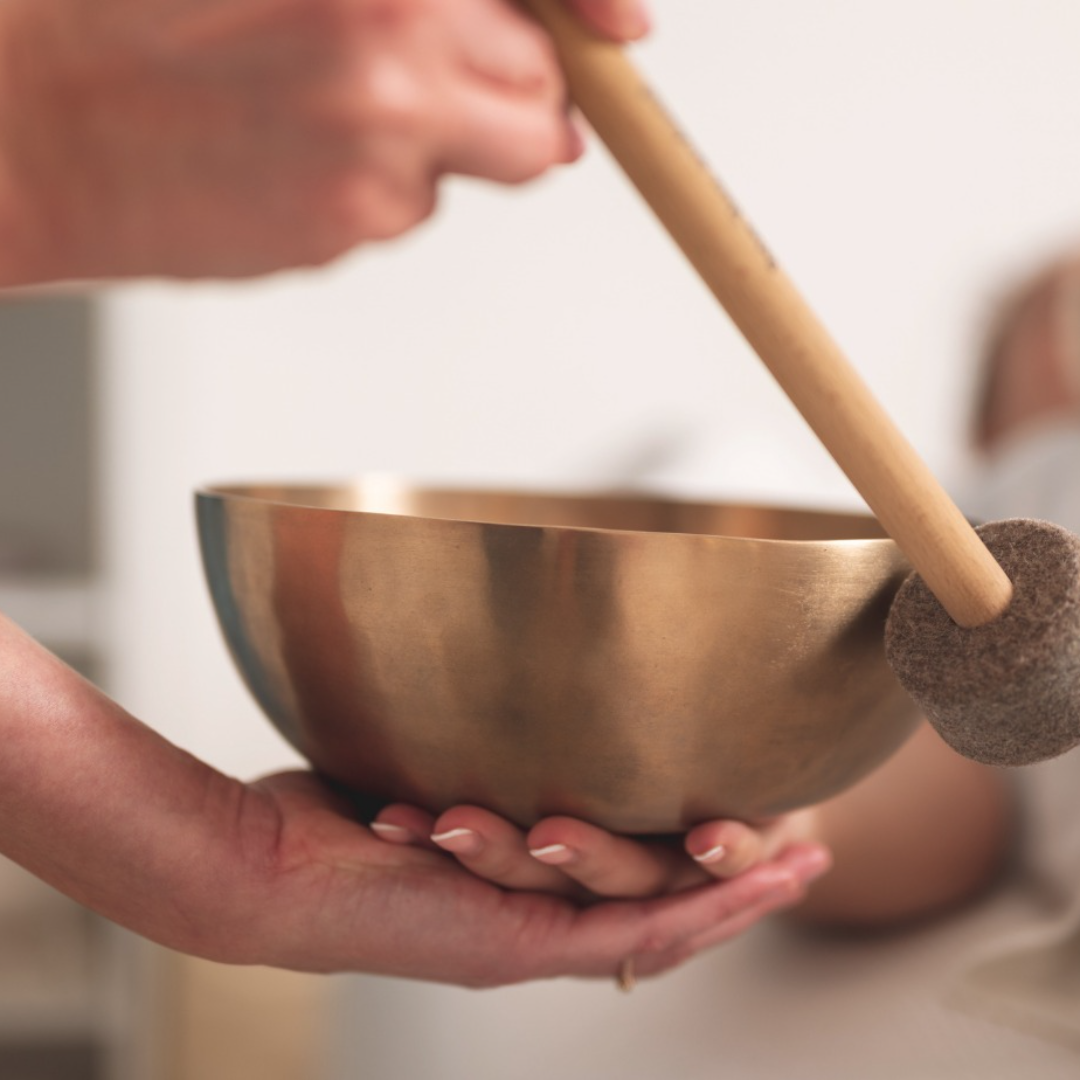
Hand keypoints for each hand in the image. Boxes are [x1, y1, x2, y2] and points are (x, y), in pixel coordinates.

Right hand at [0, 0, 647, 284]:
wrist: (30, 121)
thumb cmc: (130, 19)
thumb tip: (548, 26)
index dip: (596, 7)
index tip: (626, 35)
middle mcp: (394, 36)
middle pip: (540, 88)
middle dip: (505, 91)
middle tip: (414, 80)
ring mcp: (381, 138)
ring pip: (489, 156)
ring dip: (444, 143)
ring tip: (329, 112)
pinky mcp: (355, 220)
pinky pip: (416, 207)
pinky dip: (378, 191)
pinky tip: (293, 158)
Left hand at [224, 773, 825, 985]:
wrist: (263, 867)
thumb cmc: (331, 815)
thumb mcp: (426, 773)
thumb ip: (472, 748)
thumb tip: (497, 679)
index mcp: (520, 892)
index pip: (627, 883)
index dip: (692, 865)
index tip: (742, 829)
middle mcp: (538, 923)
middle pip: (665, 912)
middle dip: (739, 887)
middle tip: (806, 858)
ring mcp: (536, 938)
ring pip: (672, 927)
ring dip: (743, 895)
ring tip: (806, 863)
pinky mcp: (527, 941)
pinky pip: (643, 928)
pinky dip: (711, 905)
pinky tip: (764, 877)